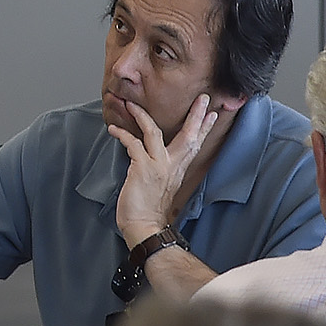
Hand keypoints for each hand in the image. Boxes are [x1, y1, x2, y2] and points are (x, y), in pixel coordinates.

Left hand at [106, 94, 217, 245]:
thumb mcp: (164, 187)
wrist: (145, 227)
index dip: (204, 129)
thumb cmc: (149, 210)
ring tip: (132, 105)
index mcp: (178, 170)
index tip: (212, 114)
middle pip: (188, 135)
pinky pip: (132, 143)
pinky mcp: (142, 167)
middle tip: (203, 98)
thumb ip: (165, 171)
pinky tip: (113, 129)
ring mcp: (158, 166)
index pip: (195, 145)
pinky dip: (122, 134)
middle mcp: (172, 166)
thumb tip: (156, 160)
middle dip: (196, 115)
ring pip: (154, 132)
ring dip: (142, 116)